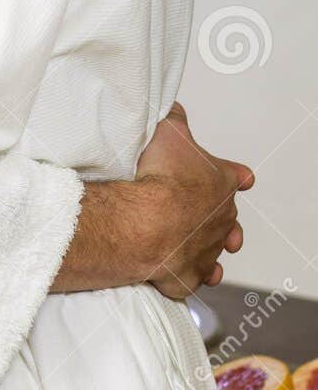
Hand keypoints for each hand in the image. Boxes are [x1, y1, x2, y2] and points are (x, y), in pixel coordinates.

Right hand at [134, 101, 251, 297]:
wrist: (147, 221)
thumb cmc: (160, 178)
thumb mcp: (168, 131)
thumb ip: (174, 119)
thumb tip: (175, 111)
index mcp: (220, 182)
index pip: (238, 176)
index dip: (237, 176)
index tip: (242, 178)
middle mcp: (221, 218)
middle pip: (230, 216)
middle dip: (219, 214)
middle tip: (203, 210)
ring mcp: (208, 248)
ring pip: (218, 249)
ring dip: (212, 246)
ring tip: (207, 246)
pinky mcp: (190, 274)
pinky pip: (198, 277)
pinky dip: (195, 274)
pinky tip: (191, 272)